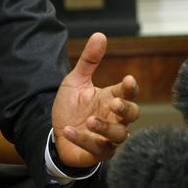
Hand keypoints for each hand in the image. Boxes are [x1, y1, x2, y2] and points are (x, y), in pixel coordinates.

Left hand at [51, 33, 139, 168]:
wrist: (56, 132)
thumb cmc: (71, 106)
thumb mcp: (76, 81)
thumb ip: (89, 60)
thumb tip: (100, 34)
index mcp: (110, 98)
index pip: (128, 93)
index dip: (130, 88)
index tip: (128, 80)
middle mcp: (113, 118)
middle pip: (132, 115)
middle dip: (126, 109)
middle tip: (114, 102)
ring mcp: (107, 137)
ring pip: (119, 136)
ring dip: (106, 127)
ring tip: (90, 120)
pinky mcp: (97, 152)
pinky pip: (96, 149)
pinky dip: (83, 140)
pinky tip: (68, 130)